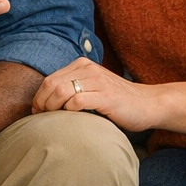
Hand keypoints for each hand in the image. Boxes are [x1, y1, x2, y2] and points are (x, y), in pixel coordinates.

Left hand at [32, 58, 162, 132]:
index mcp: (82, 65)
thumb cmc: (117, 101)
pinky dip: (69, 111)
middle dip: (42, 103)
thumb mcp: (92, 88)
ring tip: (54, 119)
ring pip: (61, 90)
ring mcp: (97, 81)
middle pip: (51, 84)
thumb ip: (73, 89)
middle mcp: (88, 69)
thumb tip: (45, 104)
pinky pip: (78, 100)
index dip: (39, 97)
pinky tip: (72, 119)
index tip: (38, 112)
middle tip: (42, 118)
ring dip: (53, 107)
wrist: (147, 104)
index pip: (49, 79)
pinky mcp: (106, 96)